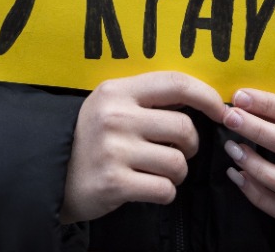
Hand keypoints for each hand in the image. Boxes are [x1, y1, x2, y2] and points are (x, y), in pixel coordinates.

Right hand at [61, 71, 225, 223]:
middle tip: (181, 151)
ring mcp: (114, 151)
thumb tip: (204, 100)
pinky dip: (166, 192)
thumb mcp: (112, 105)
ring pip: (178, 162)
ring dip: (178, 172)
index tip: (221, 110)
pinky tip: (150, 187)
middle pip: (183, 128)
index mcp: (118, 91)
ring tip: (162, 171)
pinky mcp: (114, 183)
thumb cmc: (93, 138)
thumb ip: (148, 99)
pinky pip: (164, 189)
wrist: (53, 175)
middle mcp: (116, 117)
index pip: (175, 83)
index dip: (207, 96)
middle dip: (191, 145)